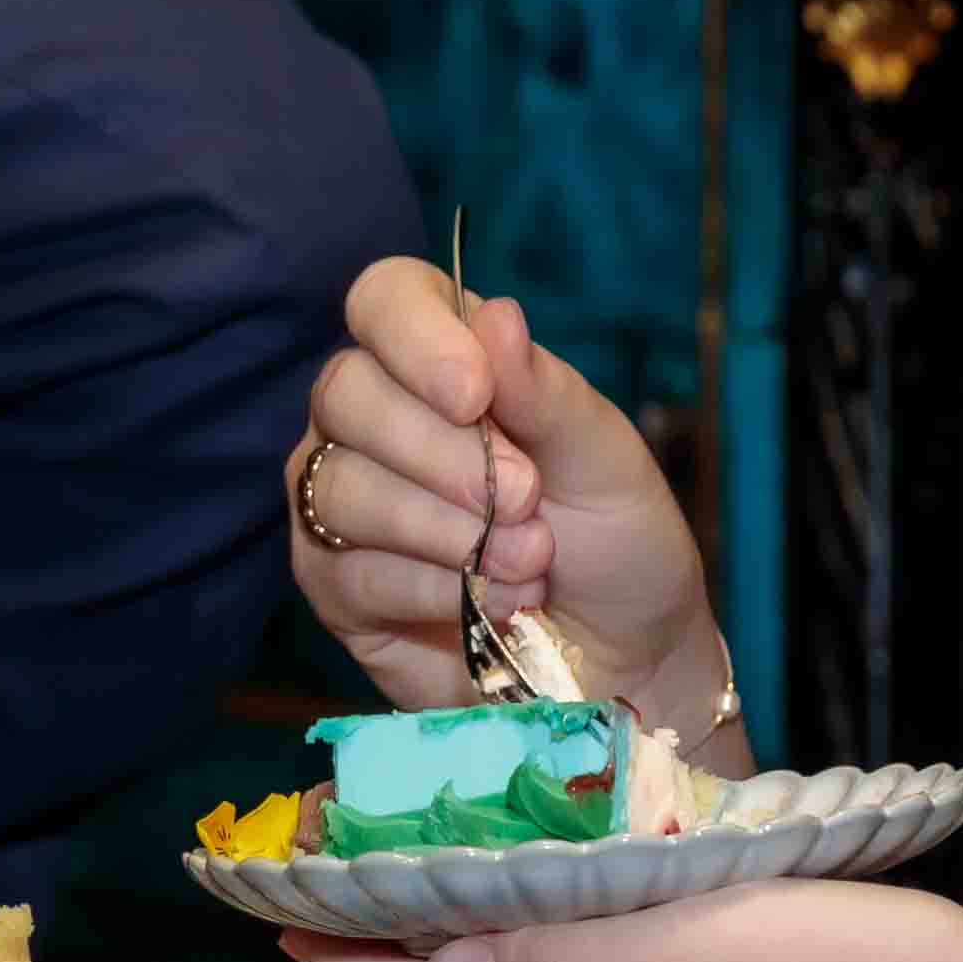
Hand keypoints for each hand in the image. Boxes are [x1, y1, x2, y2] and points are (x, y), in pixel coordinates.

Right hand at [287, 260, 725, 729]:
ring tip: (528, 563)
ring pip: (340, 485)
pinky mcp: (336, 588)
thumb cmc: (618, 545)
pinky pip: (351, 570)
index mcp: (442, 362)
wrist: (626, 661)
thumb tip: (495, 316)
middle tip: (528, 500)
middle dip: (442, 453)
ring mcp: (345, 504)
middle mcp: (375, 421)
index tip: (476, 395)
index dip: (416, 337)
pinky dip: (432, 586)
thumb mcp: (605, 458)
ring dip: (446, 528)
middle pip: (346, 391)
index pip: (384, 300)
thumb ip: (545, 391)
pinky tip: (492, 604)